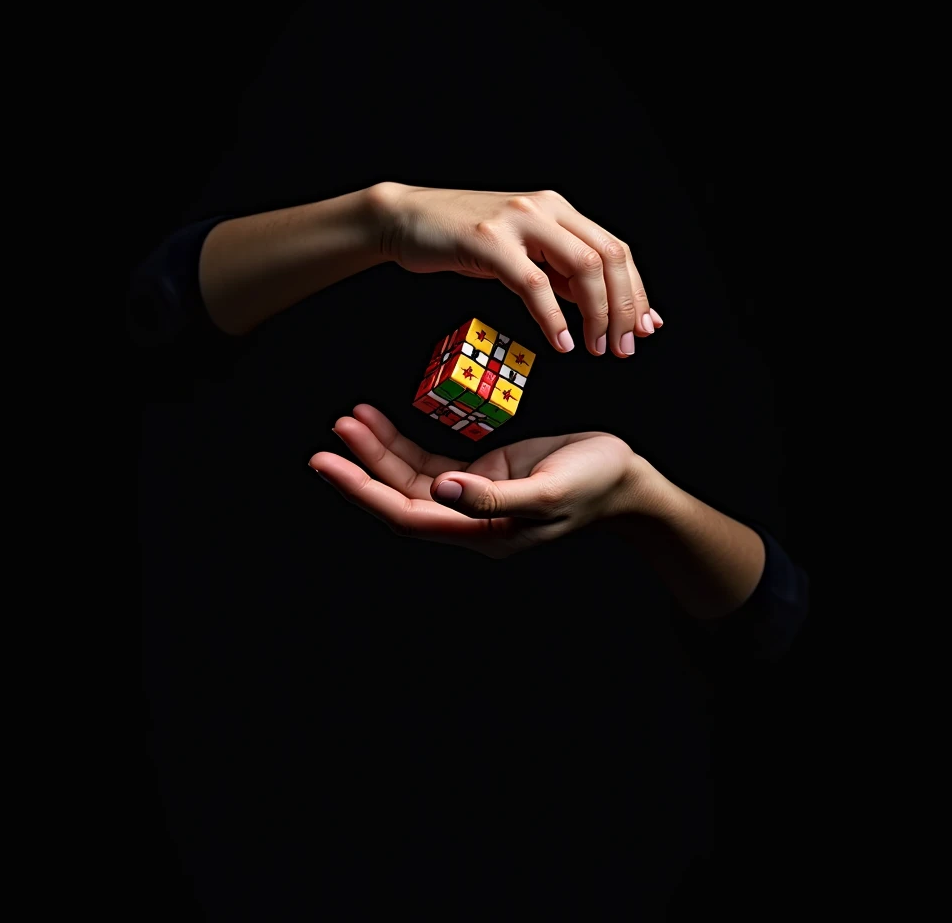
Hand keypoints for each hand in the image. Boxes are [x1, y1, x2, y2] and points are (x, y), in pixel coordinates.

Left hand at [308, 404, 641, 558]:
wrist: (623, 480)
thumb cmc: (593, 485)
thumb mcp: (547, 491)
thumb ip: (492, 497)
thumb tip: (439, 489)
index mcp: (480, 532)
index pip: (406, 514)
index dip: (363, 490)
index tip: (328, 463)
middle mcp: (468, 518)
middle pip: (399, 496)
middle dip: (362, 466)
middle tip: (332, 433)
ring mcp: (472, 495)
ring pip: (411, 477)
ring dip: (380, 450)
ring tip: (350, 419)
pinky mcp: (482, 472)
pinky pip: (431, 461)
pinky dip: (405, 443)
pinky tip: (382, 422)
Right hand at [369, 182, 663, 357]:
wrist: (405, 218)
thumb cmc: (461, 238)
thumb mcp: (521, 252)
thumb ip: (559, 273)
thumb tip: (602, 307)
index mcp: (558, 210)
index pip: (614, 249)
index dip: (636, 292)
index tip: (645, 328)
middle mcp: (545, 209)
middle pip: (608, 257)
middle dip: (624, 307)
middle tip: (624, 346)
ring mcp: (518, 221)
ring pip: (581, 266)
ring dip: (597, 314)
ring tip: (596, 348)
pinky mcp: (488, 241)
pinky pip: (534, 284)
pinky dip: (553, 318)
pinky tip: (561, 342)